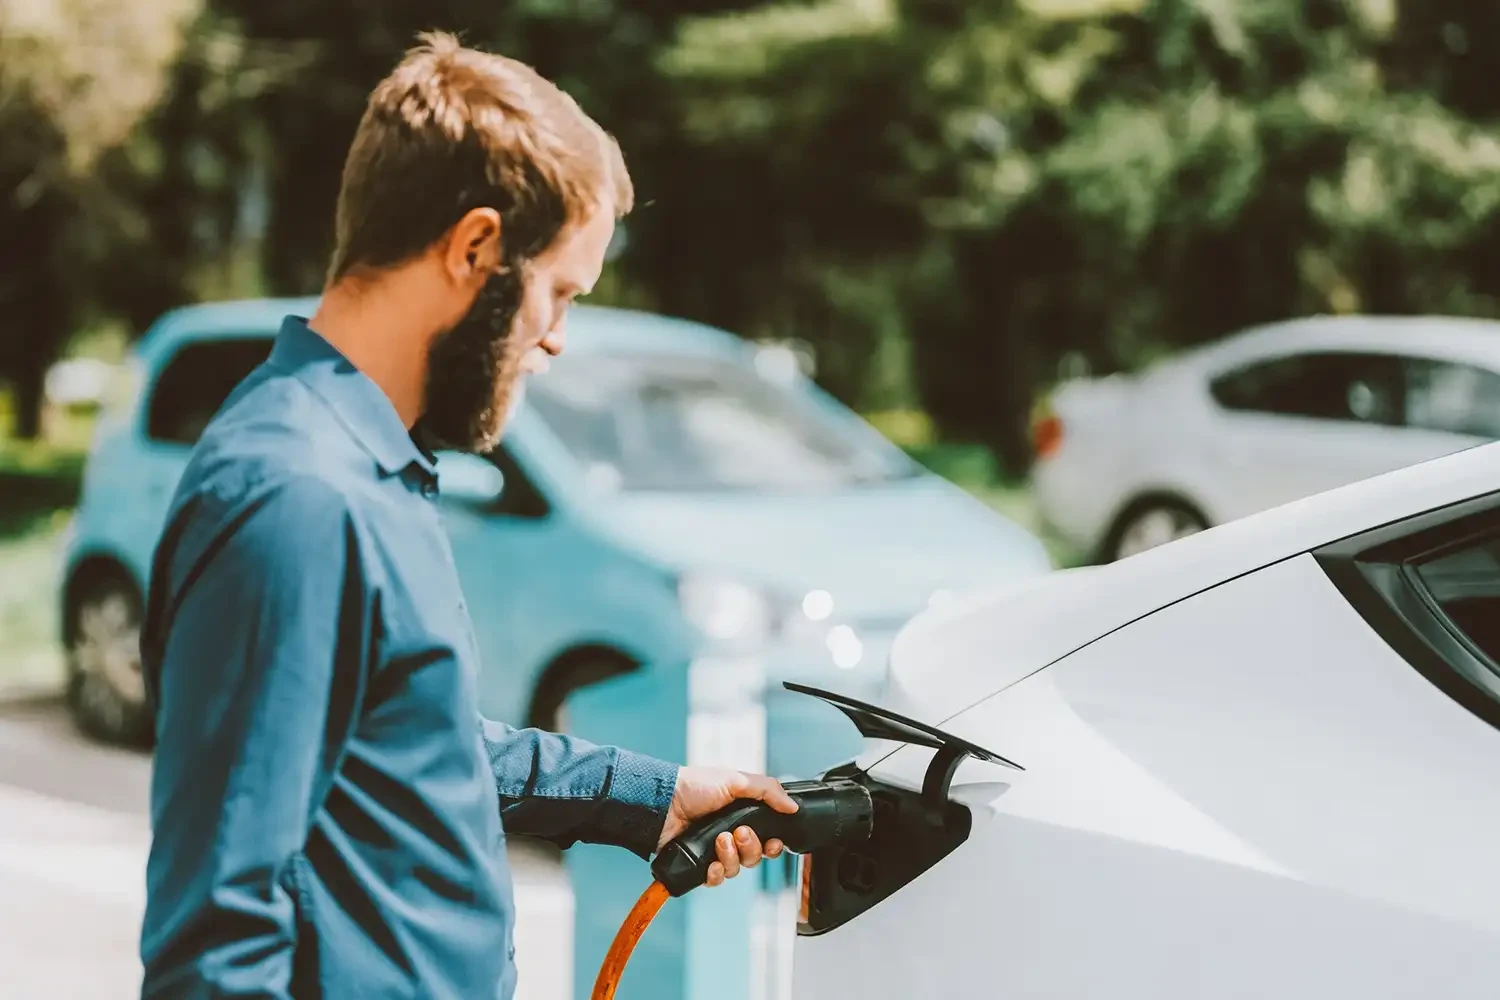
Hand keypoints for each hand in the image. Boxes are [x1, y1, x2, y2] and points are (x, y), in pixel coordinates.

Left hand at [657, 767, 797, 886]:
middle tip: (738, 832)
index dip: (773, 845)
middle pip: (754, 857)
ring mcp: (713, 852)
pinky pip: (716, 880)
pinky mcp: (698, 866)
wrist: (663, 801)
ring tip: (719, 840)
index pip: (767, 840)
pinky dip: (716, 874)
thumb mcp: (736, 780)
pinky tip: (711, 864)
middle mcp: (730, 836)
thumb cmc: (695, 786)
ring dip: (731, 856)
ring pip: (737, 870)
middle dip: (750, 847)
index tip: (773, 842)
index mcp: (742, 817)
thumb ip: (768, 791)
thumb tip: (793, 807)